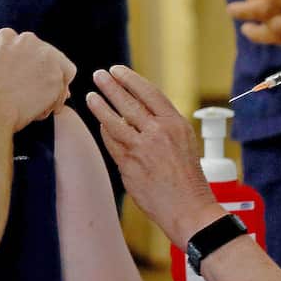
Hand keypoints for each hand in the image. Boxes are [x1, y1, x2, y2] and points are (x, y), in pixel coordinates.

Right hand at [0, 28, 75, 130]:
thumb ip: (4, 58)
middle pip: (48, 56)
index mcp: (8, 36)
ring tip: (35, 106)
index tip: (23, 81)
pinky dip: (53, 103)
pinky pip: (62, 91)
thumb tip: (19, 64)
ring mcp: (45, 57)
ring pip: (60, 72)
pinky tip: (38, 112)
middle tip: (34, 95)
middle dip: (44, 75)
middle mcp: (28, 40)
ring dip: (51, 89)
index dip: (30, 65)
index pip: (28, 47)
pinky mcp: (56, 76)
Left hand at [85, 66, 220, 248]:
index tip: (118, 71)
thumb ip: (164, 125)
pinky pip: (112, 143)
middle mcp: (158, 132)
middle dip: (111, 86)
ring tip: (91, 96)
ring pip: (114, 121)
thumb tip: (138, 111)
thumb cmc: (188, 178)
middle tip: (98, 75)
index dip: (131, 79)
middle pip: (129, 102)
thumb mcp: (184, 142)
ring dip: (100, 106)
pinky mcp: (129, 165)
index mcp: (175, 123)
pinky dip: (105, 132)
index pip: (149, 93)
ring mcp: (142, 149)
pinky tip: (100, 125)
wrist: (189, 209)